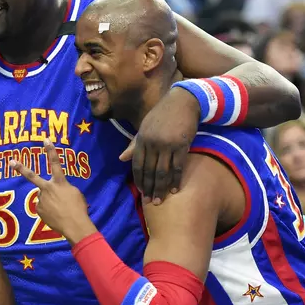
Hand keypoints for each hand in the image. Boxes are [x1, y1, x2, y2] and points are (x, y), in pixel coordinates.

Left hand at [10, 139, 94, 244]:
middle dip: (21, 168)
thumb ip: (64, 188)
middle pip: (32, 176)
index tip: (45, 139)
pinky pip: (43, 207)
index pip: (55, 162)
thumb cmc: (78, 208)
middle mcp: (48, 188)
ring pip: (43, 197)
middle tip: (11, 161)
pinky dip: (49, 210)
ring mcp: (41, 199)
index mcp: (60, 182)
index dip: (50, 150)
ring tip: (60, 210)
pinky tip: (56, 215)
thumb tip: (57, 191)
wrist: (74, 225)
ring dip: (50, 201)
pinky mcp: (38, 210)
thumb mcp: (75, 193)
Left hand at [122, 86, 197, 203]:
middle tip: (150, 202)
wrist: (183, 102)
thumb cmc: (162, 115)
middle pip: (149, 171)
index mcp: (142, 139)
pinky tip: (174, 190)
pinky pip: (177, 167)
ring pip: (162, 172)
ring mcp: (167, 145)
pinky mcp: (182, 146)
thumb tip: (121, 159)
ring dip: (161, 188)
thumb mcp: (145, 128)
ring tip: (160, 200)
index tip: (141, 191)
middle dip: (149, 188)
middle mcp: (152, 143)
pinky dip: (175, 180)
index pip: (137, 165)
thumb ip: (134, 145)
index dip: (139, 180)